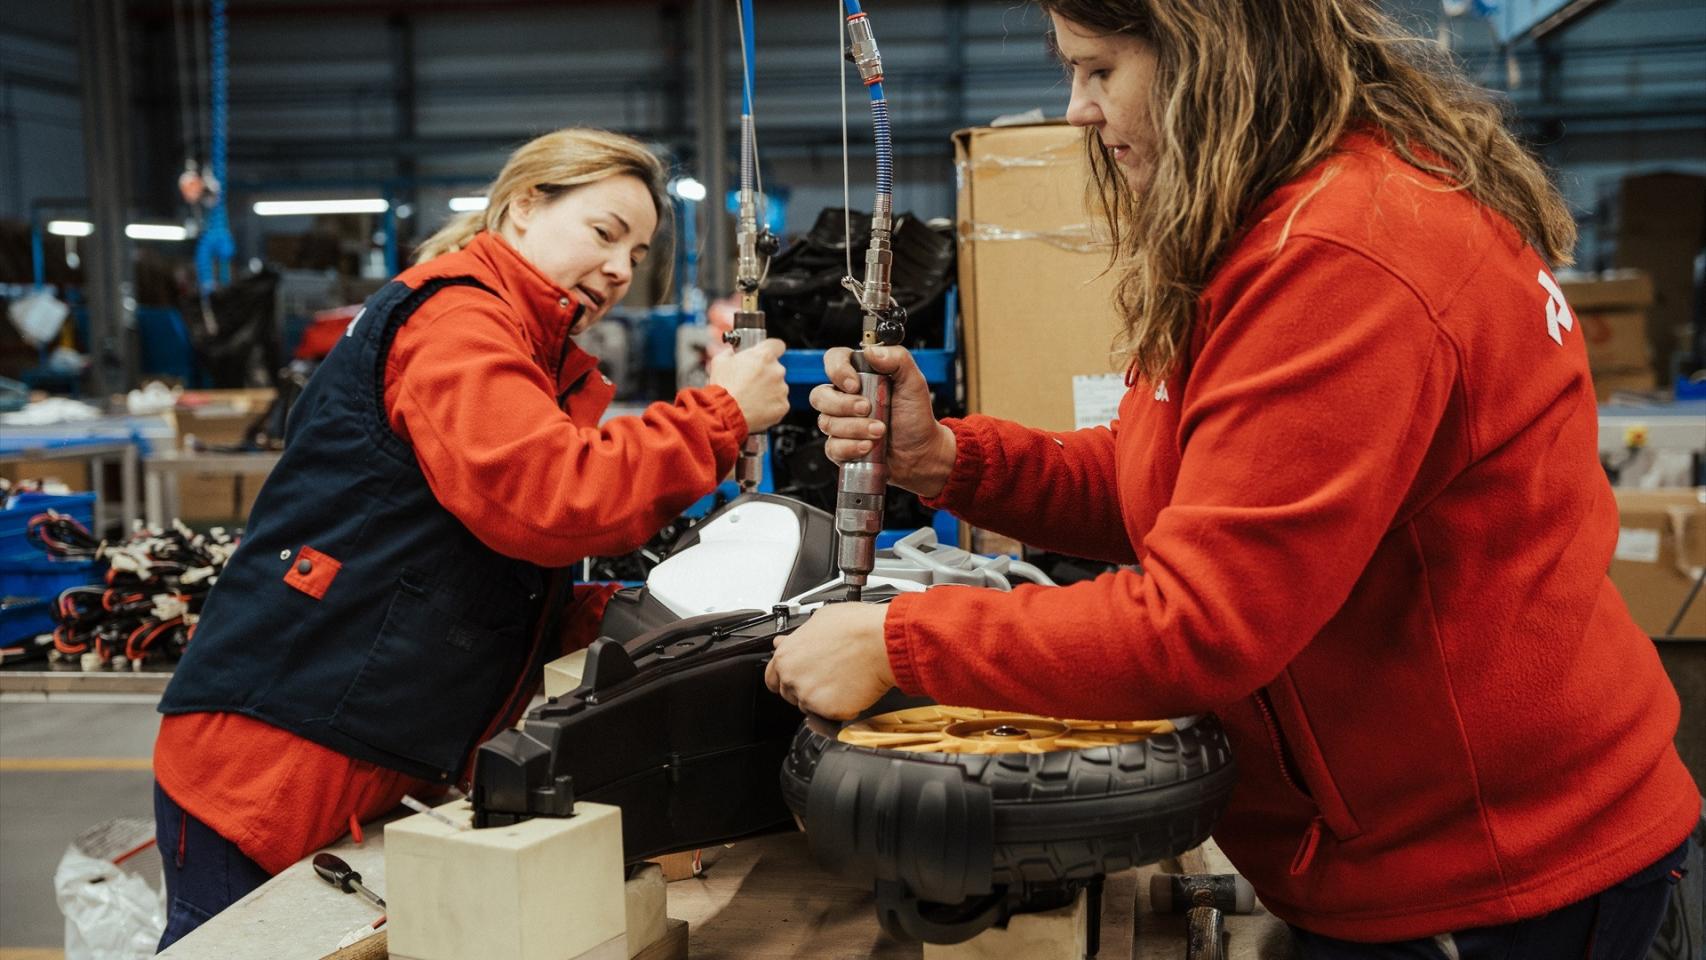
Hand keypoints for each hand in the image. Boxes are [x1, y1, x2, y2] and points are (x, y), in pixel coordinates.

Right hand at [707, 338, 789, 433]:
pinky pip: (779, 402)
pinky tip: (757, 407)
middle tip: (751, 382)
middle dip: (766, 374)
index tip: (767, 355)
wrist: (725, 413)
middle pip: (776, 368)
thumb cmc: (723, 388)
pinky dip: (771, 405)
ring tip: (752, 397)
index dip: (771, 349)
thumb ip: (730, 353)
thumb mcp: (720, 361)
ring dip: (768, 390)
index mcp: (764, 356)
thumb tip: (732, 352)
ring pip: (778, 386)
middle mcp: (776, 371)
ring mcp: (782, 389)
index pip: (777, 345)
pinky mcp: (783, 405)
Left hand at [765, 602, 894, 719]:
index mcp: (786, 656)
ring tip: (843, 679)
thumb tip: (787, 640)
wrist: (882, 641)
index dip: (785, 677)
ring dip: (823, 699)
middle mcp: (793, 678)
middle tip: (827, 675)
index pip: (772, 678)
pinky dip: (842, 707)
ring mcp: (810, 697)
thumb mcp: (819, 619)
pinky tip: (852, 688)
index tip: (797, 676)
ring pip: (810, 706)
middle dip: (806, 687)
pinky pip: (831, 716)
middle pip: (790, 694)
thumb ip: (797, 636)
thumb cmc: (856, 626)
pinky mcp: (829, 712)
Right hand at [810, 345, 955, 497]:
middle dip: (843, 405)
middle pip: (820, 395)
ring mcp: (841, 423)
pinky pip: (832, 447)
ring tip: (879, 432)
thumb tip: (871, 351)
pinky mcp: (841, 446)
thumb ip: (898, 359)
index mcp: (860, 376)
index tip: (854, 384)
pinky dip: (851, 447)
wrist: (921, 452)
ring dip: (854, 428)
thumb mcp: (914, 383)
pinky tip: (868, 446)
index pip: (834, 360)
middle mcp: (846, 398)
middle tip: (867, 409)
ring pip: (826, 423)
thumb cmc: (916, 417)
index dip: (837, 370)